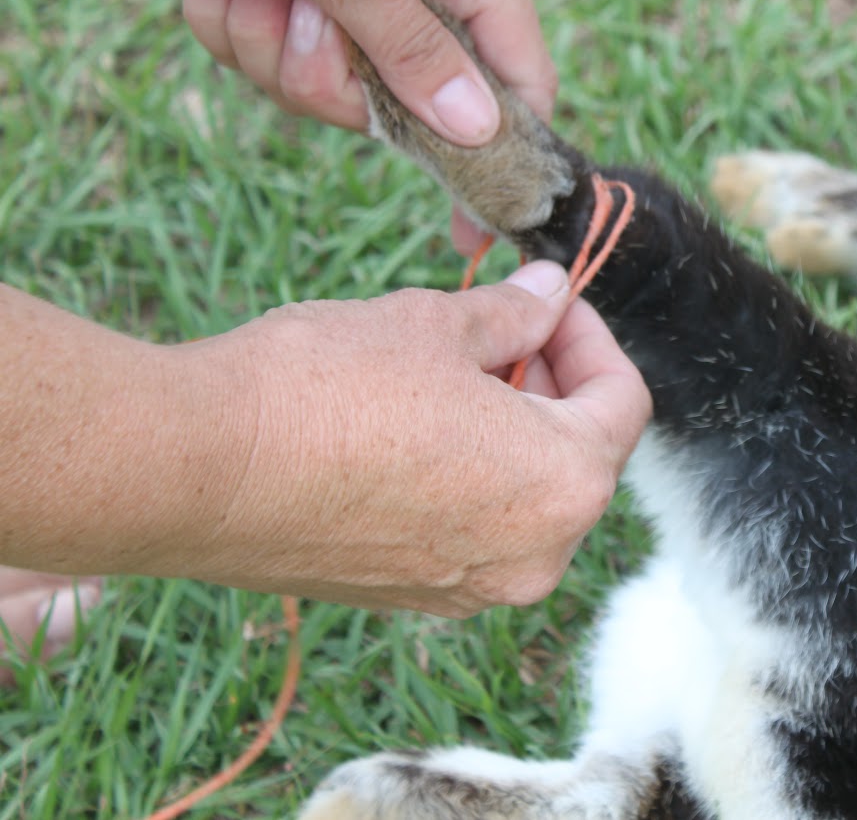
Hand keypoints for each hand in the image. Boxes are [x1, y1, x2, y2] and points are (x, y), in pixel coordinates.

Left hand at [23, 0, 554, 149]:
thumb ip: (415, 54)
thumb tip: (482, 131)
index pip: (515, 77)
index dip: (502, 153)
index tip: (476, 229)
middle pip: (403, 101)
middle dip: (336, 81)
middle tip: (308, 26)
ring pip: (321, 86)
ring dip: (269, 47)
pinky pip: (260, 58)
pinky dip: (227, 23)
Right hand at [158, 263, 650, 615]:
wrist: (197, 469)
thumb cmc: (324, 388)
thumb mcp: (437, 324)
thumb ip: (516, 315)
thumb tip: (553, 293)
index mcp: (565, 485)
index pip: (624, 402)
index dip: (592, 338)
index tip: (552, 303)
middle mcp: (536, 557)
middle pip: (580, 456)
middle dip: (552, 385)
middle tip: (502, 330)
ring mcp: (473, 590)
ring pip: (526, 497)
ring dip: (509, 433)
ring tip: (448, 374)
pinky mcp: (412, 600)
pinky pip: (472, 532)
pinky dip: (466, 480)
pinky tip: (410, 430)